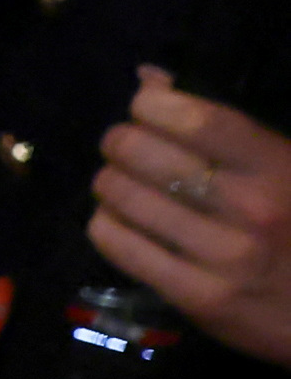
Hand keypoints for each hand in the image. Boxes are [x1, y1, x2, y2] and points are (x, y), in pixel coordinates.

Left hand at [88, 69, 290, 366]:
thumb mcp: (286, 166)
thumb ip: (225, 126)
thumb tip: (148, 80)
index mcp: (277, 167)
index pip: (193, 118)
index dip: (150, 105)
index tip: (144, 109)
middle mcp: (251, 209)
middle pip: (140, 153)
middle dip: (120, 143)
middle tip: (126, 150)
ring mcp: (224, 257)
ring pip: (120, 196)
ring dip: (109, 183)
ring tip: (122, 185)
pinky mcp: (200, 299)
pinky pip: (119, 246)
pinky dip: (106, 225)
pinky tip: (117, 221)